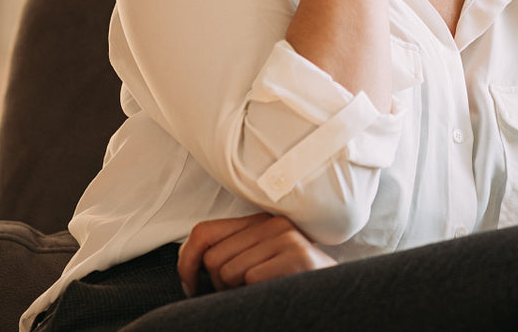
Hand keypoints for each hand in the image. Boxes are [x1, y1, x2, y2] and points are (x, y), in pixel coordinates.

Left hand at [177, 213, 335, 295]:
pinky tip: (272, 292)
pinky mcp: (296, 256)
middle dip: (217, 284)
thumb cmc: (287, 283)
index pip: (203, 232)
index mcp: (259, 222)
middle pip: (213, 257)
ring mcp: (286, 238)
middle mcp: (272, 223)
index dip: (187, 261)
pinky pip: (251, 279)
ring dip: (236, 291)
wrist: (331, 295)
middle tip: (240, 291)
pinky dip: (255, 294)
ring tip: (258, 291)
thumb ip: (228, 252)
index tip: (190, 284)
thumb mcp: (256, 261)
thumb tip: (187, 260)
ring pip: (228, 271)